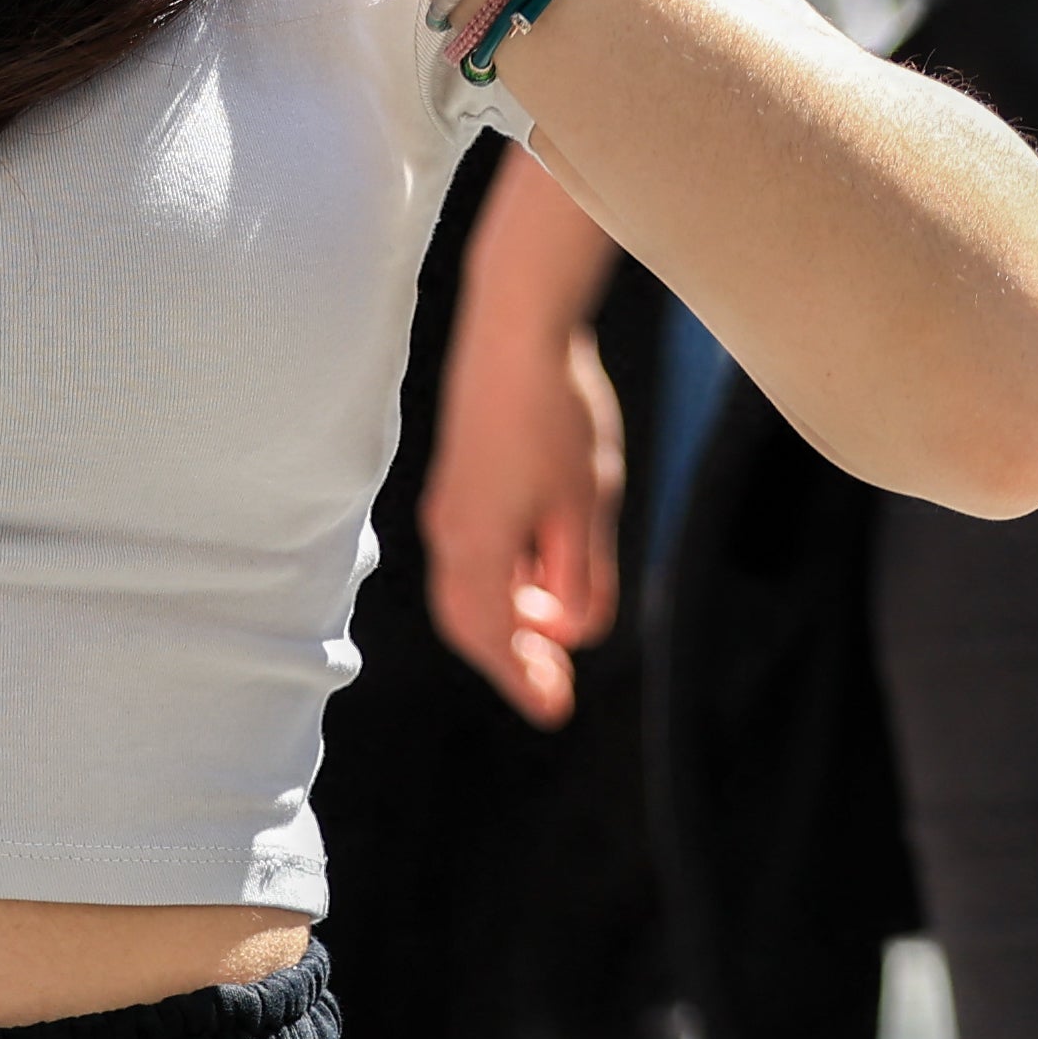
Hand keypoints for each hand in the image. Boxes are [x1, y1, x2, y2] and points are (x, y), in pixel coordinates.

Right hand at [419, 196, 633, 730]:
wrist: (516, 327)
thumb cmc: (557, 414)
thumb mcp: (589, 503)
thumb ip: (583, 575)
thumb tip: (575, 629)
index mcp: (478, 545)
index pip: (495, 638)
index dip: (524, 680)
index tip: (554, 711)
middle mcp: (450, 530)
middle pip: (471, 620)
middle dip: (512, 657)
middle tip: (553, 685)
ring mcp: (448, 502)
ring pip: (469, 585)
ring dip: (508, 616)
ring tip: (556, 628)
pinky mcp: (458, 476)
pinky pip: (472, 552)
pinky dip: (502, 579)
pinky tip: (542, 567)